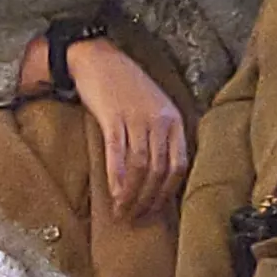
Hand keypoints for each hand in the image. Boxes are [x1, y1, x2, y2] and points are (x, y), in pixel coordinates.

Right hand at [67, 39, 191, 222]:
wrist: (97, 59)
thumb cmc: (125, 86)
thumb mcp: (154, 107)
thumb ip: (161, 136)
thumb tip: (159, 176)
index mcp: (174, 119)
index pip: (179, 165)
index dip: (167, 193)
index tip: (155, 210)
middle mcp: (160, 119)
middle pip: (159, 170)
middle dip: (147, 199)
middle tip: (135, 218)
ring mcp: (137, 117)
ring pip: (140, 166)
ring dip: (131, 194)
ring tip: (121, 211)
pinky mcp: (114, 116)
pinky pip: (118, 154)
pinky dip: (117, 178)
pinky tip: (113, 194)